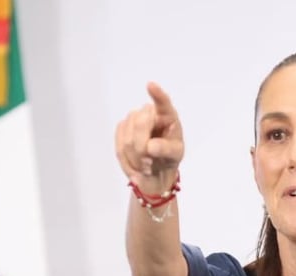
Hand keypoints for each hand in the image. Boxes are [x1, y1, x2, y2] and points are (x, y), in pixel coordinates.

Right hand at [115, 81, 184, 195]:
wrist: (155, 169)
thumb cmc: (169, 157)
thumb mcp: (175, 155)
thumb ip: (167, 149)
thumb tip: (151, 146)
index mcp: (167, 116)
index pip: (162, 103)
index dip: (157, 95)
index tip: (151, 85)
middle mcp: (149, 113)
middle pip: (139, 124)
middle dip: (142, 147)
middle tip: (149, 164)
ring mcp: (133, 119)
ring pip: (128, 138)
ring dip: (135, 157)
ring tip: (145, 166)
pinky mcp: (122, 128)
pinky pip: (119, 145)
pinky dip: (127, 159)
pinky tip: (136, 164)